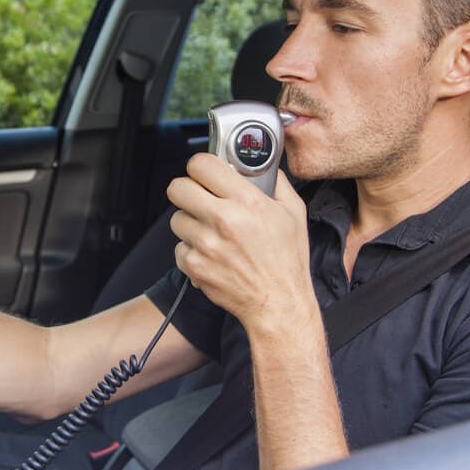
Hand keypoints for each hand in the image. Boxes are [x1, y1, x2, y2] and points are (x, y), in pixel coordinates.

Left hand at [166, 153, 314, 331]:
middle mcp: (223, 220)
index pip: (202, 165)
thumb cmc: (287, 261)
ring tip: (211, 232)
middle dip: (187, 190)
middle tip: (200, 198)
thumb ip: (276, 183)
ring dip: (190, 222)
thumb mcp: (293, 213)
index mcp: (247, 202)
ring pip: (176, 219)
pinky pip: (179, 247)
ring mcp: (205, 244)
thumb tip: (263, 166)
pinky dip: (191, 251)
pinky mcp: (194, 265)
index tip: (204, 172)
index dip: (201, 166)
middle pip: (178, 188)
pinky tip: (211, 254)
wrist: (278, 304)